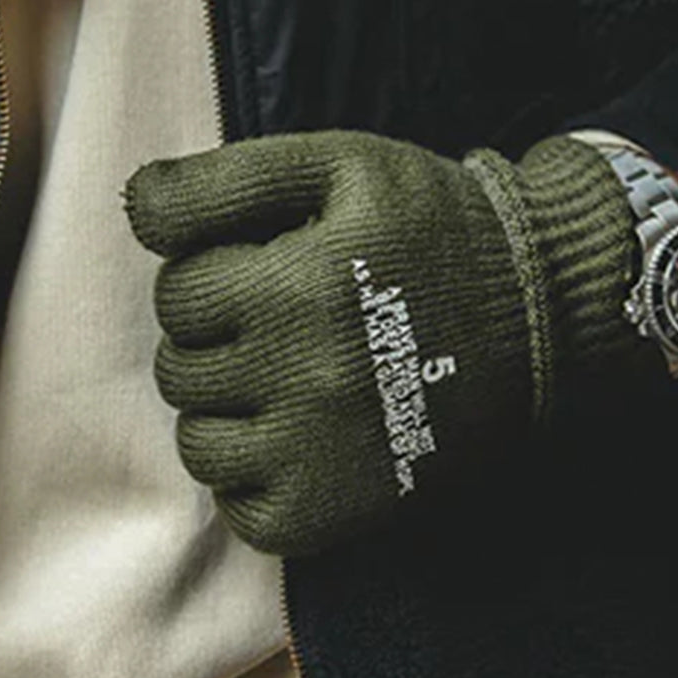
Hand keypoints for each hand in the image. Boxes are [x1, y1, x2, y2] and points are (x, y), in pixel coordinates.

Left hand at [125, 130, 635, 556]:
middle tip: (277, 319)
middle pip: (180, 367)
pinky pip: (242, 510)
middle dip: (213, 337)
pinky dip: (253, 477)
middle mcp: (308, 378)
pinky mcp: (341, 512)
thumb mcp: (336, 165)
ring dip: (223, 407)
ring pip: (198, 441)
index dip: (209, 273)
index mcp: (300, 287)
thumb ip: (224, 179)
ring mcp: (324, 455)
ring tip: (282, 376)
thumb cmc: (429, 227)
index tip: (260, 268)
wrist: (542, 314)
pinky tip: (297, 434)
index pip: (177, 292)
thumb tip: (135, 206)